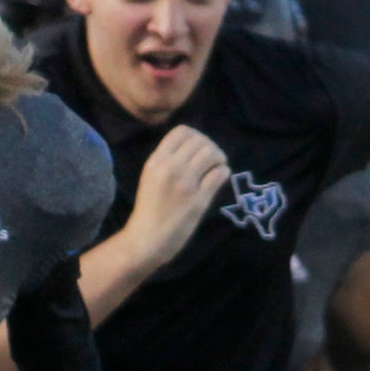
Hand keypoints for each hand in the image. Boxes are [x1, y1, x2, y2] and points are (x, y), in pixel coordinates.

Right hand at [119, 126, 228, 267]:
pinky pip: (220, 174)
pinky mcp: (199, 200)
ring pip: (212, 153)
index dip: (196, 136)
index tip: (198, 149)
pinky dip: (223, 173)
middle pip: (201, 141)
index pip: (182, 131)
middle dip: (211, 147)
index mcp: (156, 161)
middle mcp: (170, 168)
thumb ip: (168, 160)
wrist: (146, 239)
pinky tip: (217, 180)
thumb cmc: (149, 208)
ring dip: (219, 158)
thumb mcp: (150, 177)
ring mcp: (185, 184)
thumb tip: (195, 144)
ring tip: (216, 168)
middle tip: (212, 160)